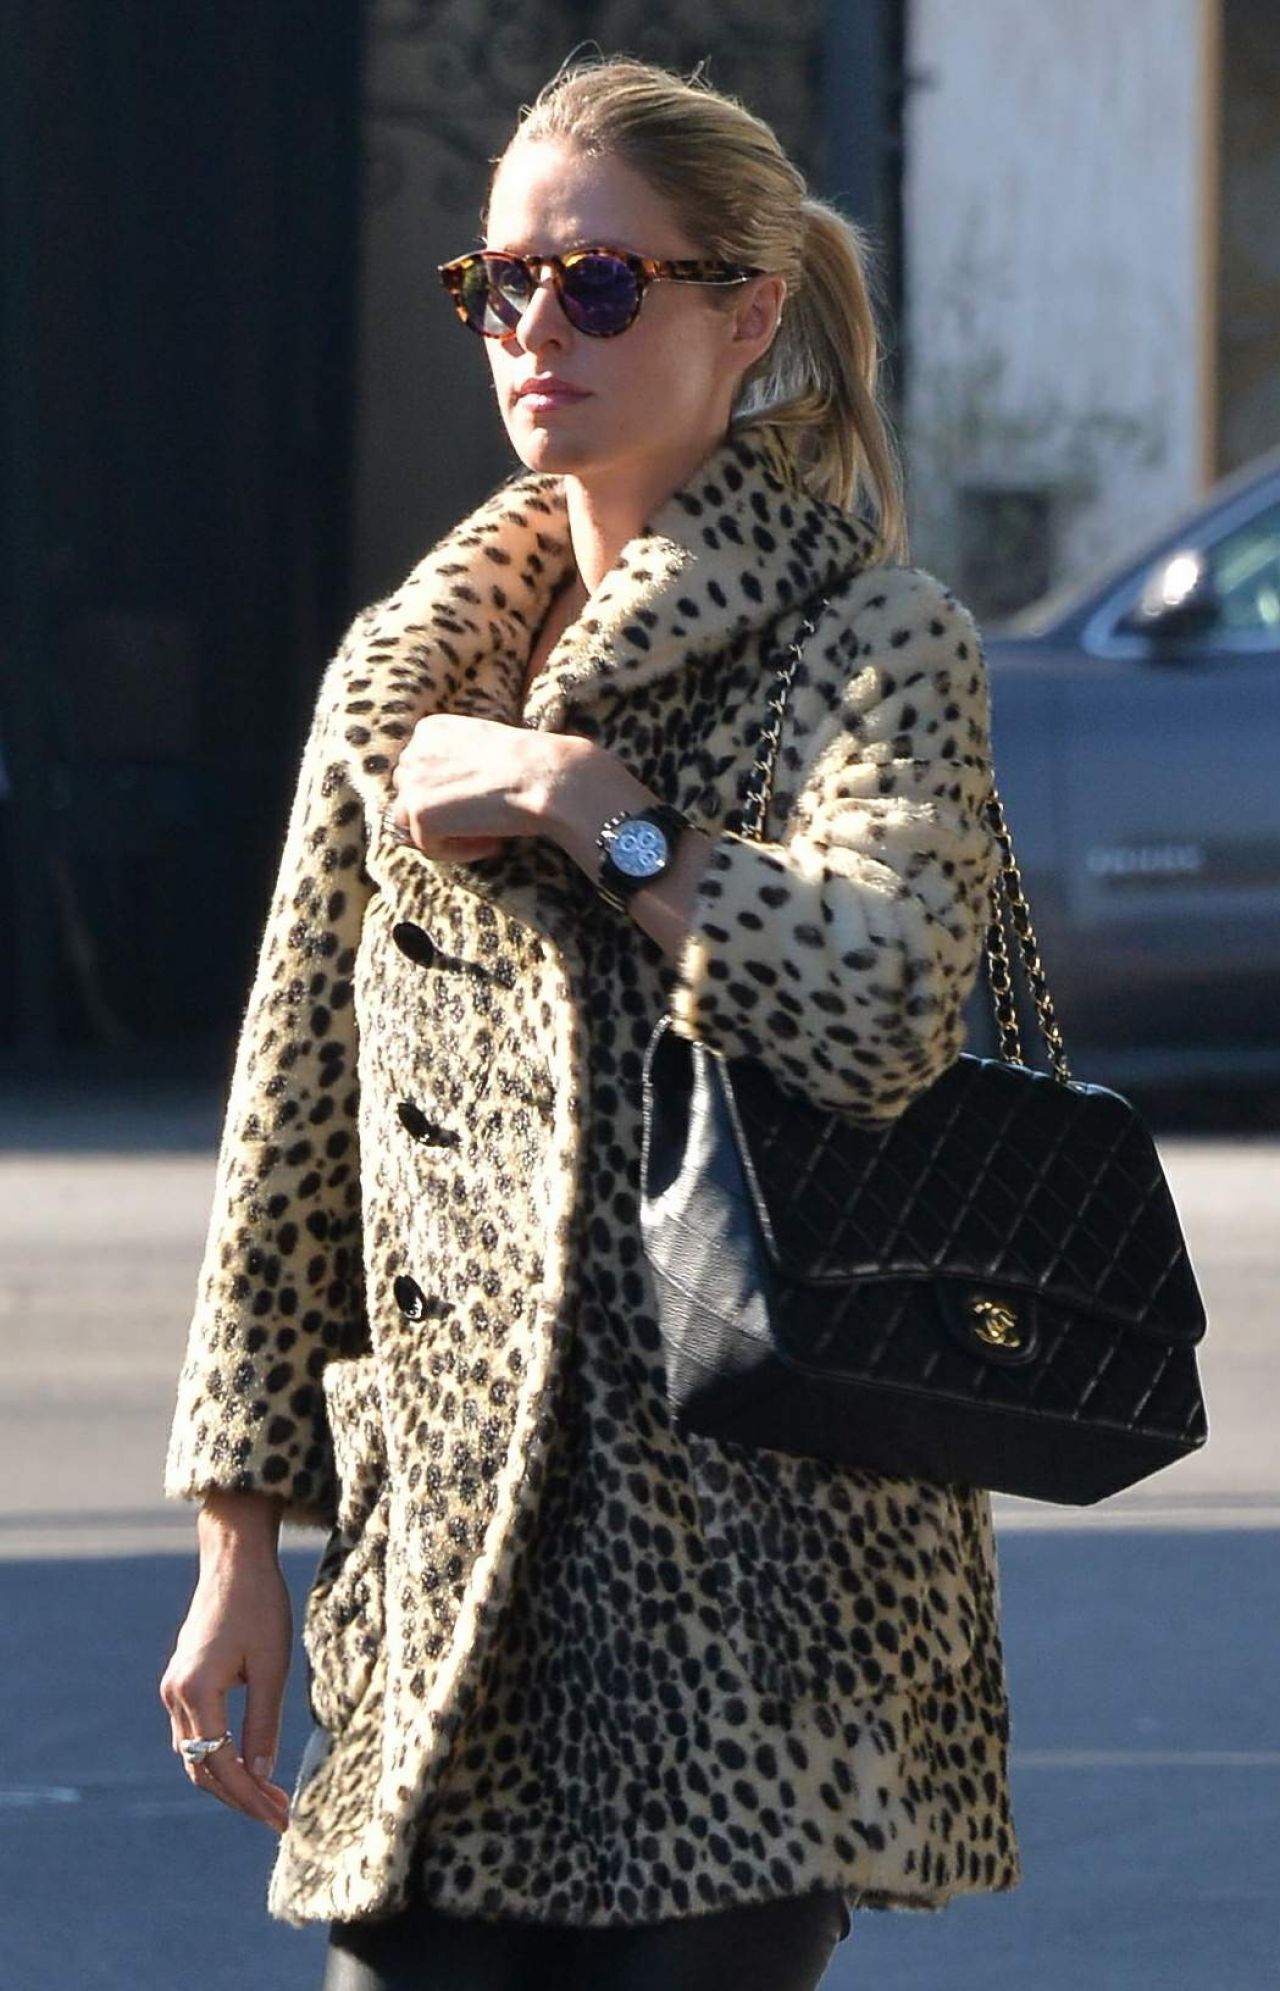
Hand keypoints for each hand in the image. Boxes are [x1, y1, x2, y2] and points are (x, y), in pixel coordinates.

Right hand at [160, 1496, 292, 1831]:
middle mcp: (175, 1695)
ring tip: (269, 1797)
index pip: (221, 1763)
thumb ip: (264, 1722)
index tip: (280, 1818)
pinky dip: (219, 1755)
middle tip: (278, 1816)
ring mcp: (173, 1688)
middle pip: (202, 1767)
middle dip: (240, 1796)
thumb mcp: (272, 1666)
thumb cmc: (259, 1606)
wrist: (234, 1561)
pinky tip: (249, 1764)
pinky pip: (196, 1733)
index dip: (250, 1796)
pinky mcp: (181, 1681)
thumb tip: (263, 1775)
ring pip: (196, 1754)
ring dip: (229, 1779)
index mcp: (196, 1691)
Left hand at [387, 712, 585, 859]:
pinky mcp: (420, 814)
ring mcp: (413, 783)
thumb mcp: (485, 748)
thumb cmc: (530, 765)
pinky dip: (459, 852)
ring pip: (410, 822)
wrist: (546, 777)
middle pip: (409, 795)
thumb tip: (445, 799)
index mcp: (429, 729)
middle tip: (482, 823)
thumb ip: (456, 763)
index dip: (447, 793)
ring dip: (446, 833)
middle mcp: (413, 750)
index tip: (480, 802)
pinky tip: (492, 843)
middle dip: (440, 813)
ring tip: (486, 834)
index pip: (419, 770)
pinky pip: (430, 847)